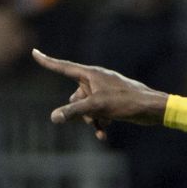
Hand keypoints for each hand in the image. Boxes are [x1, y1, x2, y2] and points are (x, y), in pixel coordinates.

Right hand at [32, 48, 169, 140]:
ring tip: (102, 126)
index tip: (34, 52)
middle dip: (81, 110)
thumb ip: (73, 112)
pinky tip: (103, 135)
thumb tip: (54, 118)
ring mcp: (104, 92)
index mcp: (90, 74)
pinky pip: (99, 113)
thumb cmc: (126, 102)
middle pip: (75, 97)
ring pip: (87, 108)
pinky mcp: (113, 103)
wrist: (152, 108)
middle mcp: (96, 80)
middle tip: (94, 117)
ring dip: (91, 119)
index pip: (62, 67)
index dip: (47, 62)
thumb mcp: (96, 107)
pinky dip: (100, 123)